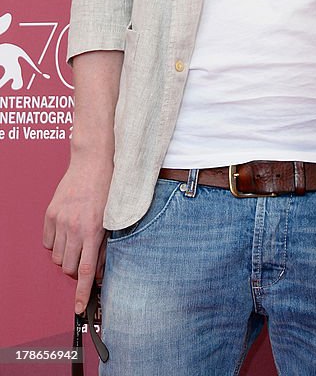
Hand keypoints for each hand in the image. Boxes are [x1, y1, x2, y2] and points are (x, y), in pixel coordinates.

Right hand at [43, 153, 111, 312]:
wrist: (94, 161)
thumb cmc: (109, 187)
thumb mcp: (114, 219)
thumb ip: (106, 246)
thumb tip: (102, 272)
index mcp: (94, 230)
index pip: (88, 271)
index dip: (83, 293)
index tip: (79, 308)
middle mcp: (75, 228)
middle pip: (70, 267)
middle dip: (78, 269)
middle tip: (86, 256)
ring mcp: (60, 221)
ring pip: (58, 258)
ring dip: (67, 256)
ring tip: (78, 240)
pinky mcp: (50, 214)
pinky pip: (48, 243)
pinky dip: (56, 243)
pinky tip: (67, 231)